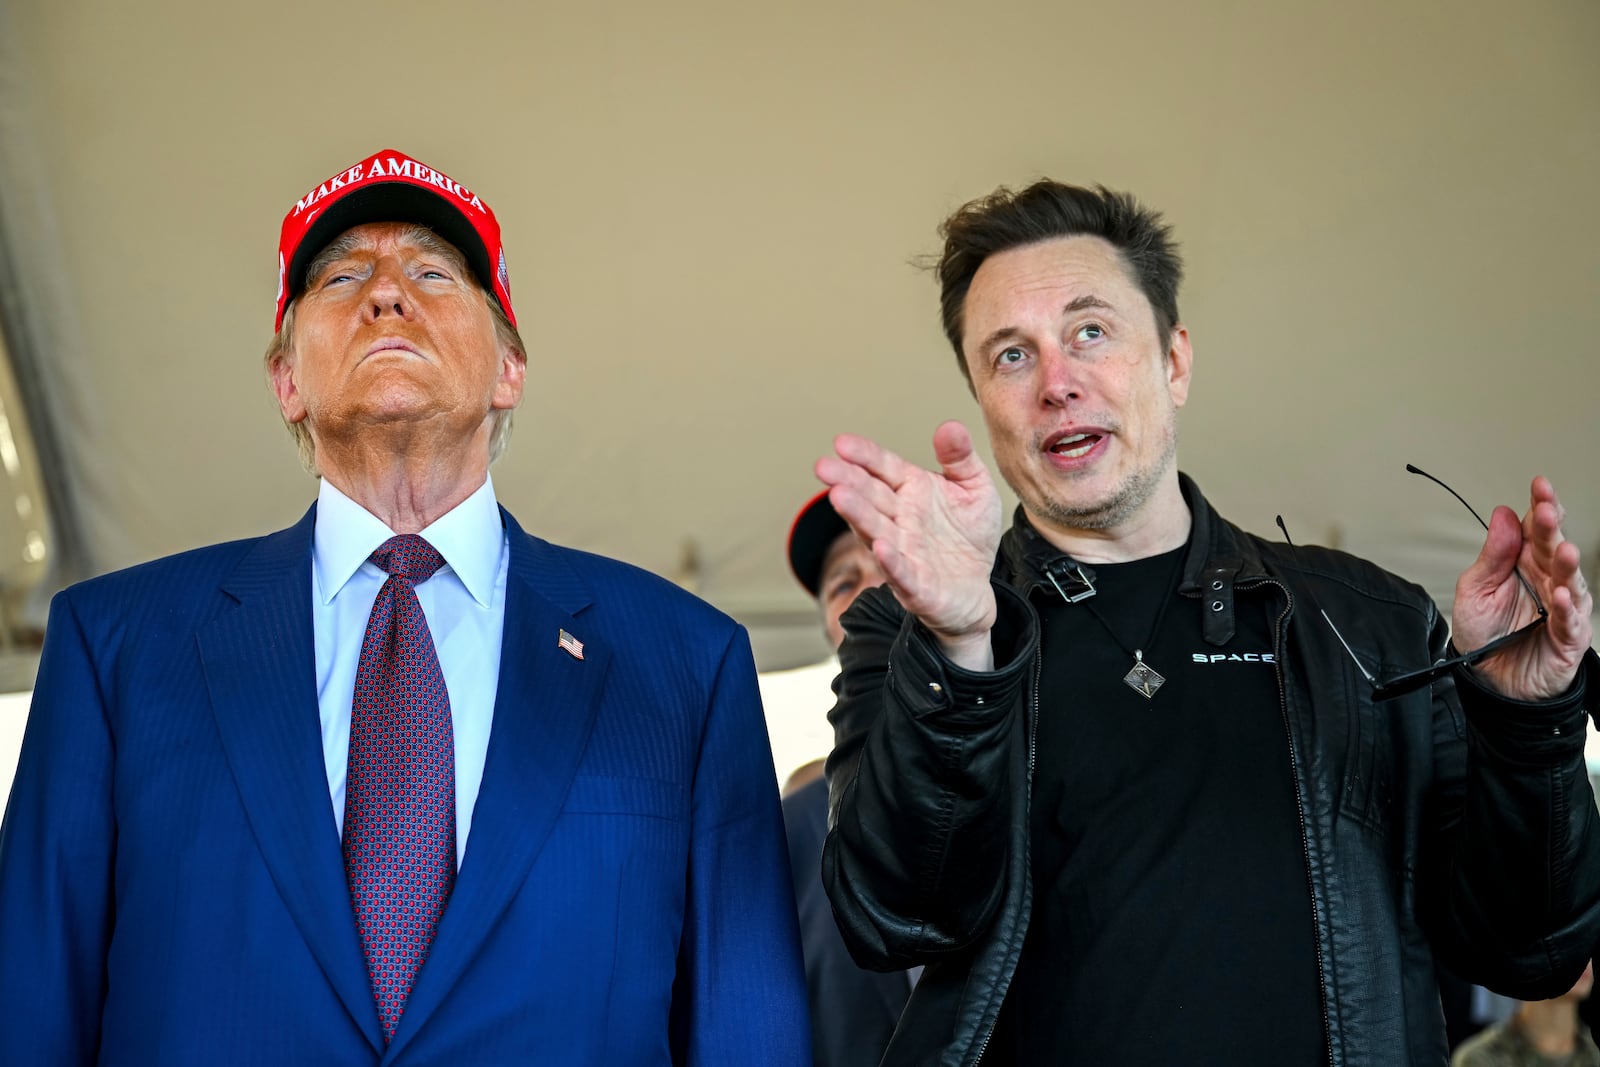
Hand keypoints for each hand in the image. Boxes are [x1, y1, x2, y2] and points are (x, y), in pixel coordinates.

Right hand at [815, 421, 1002, 670]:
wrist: (975, 589)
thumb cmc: (969, 536)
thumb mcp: (975, 488)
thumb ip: (961, 458)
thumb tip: (950, 427)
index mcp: (912, 490)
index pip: (882, 468)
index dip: (864, 456)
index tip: (842, 443)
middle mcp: (900, 519)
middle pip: (870, 496)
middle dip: (847, 481)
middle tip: (824, 466)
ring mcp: (903, 552)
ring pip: (876, 530)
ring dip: (858, 515)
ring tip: (838, 497)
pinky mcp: (915, 585)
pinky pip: (901, 573)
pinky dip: (891, 561)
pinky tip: (880, 548)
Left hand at [1451, 477, 1593, 700]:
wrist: (1490, 680)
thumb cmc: (1485, 634)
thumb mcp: (1474, 589)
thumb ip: (1491, 555)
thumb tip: (1502, 515)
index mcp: (1525, 563)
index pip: (1537, 529)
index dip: (1541, 506)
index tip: (1539, 485)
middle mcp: (1548, 580)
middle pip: (1554, 548)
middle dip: (1552, 528)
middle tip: (1547, 509)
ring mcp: (1562, 607)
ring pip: (1570, 581)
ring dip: (1567, 564)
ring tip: (1563, 549)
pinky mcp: (1568, 637)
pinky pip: (1570, 621)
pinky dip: (1567, 608)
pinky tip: (1562, 595)